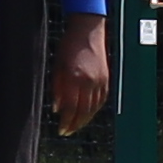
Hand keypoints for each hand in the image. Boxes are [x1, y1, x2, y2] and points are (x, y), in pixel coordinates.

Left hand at [48, 10, 113, 137]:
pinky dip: (94, 109)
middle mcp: (90, 82)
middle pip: (84, 111)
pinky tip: (88, 113)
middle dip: (75, 124)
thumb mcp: (57, 66)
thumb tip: (56, 108)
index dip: (66, 121)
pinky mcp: (106, 78)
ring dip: (85, 119)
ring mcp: (100, 80)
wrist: (88, 30)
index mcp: (75, 78)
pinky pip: (101, 99)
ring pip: (94, 107)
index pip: (71, 107)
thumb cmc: (68, 46)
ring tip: (76, 126)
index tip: (60, 130)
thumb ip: (57, 88)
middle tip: (67, 132)